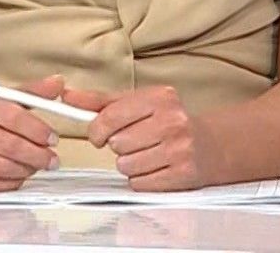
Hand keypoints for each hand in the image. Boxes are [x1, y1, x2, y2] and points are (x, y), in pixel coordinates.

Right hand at [0, 74, 62, 190]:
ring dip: (25, 170)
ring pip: (0, 167)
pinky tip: (16, 177)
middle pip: (8, 145)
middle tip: (51, 160)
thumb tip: (57, 83)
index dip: (36, 128)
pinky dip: (9, 183)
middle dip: (36, 155)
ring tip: (35, 167)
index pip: (11, 114)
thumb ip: (26, 93)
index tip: (52, 138)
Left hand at [63, 83, 219, 190]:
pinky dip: (141, 179)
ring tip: (146, 154)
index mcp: (159, 98)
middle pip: (117, 144)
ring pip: (126, 166)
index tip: (99, 134)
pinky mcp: (182, 175)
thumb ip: (100, 100)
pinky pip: (140, 184)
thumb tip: (67, 96)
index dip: (97, 130)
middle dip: (119, 146)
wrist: (212, 144)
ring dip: (129, 164)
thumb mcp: (137, 102)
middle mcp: (172, 121)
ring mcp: (179, 150)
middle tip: (133, 142)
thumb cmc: (167, 121)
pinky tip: (155, 167)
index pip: (110, 117)